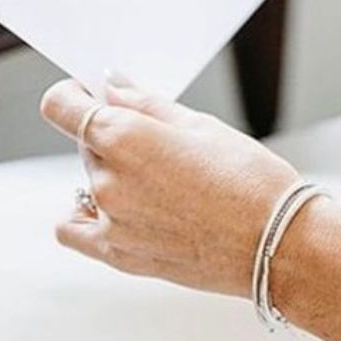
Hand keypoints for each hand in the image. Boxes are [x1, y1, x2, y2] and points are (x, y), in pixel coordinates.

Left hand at [40, 73, 327, 295]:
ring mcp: (109, 221)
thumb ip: (144, 104)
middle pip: (85, 143)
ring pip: (90, 182)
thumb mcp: (200, 125)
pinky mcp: (118, 255)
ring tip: (165, 183)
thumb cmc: (250, 180)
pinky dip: (86, 215)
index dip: (74, 93)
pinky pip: (76, 229)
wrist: (279, 245)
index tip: (89, 93)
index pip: (61, 105)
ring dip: (113, 174)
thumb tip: (109, 86)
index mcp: (123, 136)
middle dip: (113, 135)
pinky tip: (118, 208)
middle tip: (163, 145)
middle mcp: (107, 179)